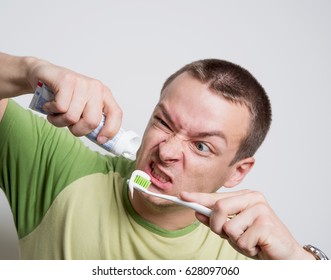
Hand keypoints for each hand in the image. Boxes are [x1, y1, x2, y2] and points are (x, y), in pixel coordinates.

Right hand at [26, 57, 121, 142]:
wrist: (40, 75)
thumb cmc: (61, 96)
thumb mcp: (81, 109)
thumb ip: (91, 121)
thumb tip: (101, 140)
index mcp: (104, 95)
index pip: (116, 114)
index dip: (110, 130)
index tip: (100, 140)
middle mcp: (96, 87)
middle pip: (92, 121)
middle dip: (77, 130)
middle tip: (68, 123)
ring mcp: (82, 82)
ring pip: (73, 117)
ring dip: (59, 120)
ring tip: (55, 111)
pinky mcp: (66, 80)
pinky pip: (60, 107)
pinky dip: (50, 111)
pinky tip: (49, 104)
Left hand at [181, 190, 314, 259]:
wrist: (285, 255)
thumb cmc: (259, 240)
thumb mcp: (233, 230)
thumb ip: (216, 221)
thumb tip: (198, 212)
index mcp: (245, 196)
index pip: (217, 197)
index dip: (198, 197)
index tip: (182, 195)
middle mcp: (254, 198)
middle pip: (219, 208)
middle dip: (217, 226)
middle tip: (228, 235)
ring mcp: (261, 210)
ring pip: (228, 227)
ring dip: (235, 241)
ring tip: (249, 241)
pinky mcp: (266, 224)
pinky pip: (241, 240)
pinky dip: (246, 248)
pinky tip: (257, 246)